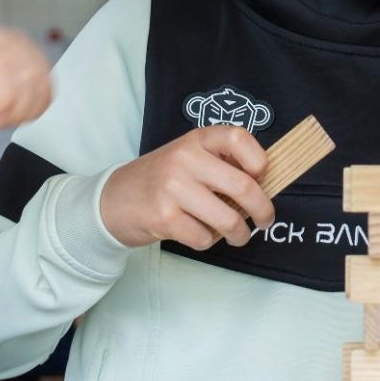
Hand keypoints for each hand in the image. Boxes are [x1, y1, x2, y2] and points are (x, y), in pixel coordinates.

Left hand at [0, 26, 53, 131]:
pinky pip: (48, 82)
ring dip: (30, 107)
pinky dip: (39, 103)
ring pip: (42, 76)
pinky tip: (18, 112)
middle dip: (17, 108)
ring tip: (6, 119)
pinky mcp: (29, 57)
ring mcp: (14, 45)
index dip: (4, 99)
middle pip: (25, 71)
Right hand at [99, 126, 272, 249]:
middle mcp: (185, 158)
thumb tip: (264, 186)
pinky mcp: (164, 216)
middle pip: (243, 186)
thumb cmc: (161, 180)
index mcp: (196, 140)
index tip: (262, 178)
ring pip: (228, 219)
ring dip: (240, 234)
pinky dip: (208, 242)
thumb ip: (221, 164)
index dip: (259, 161)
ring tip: (237, 236)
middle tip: (266, 220)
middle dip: (263, 210)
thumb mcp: (188, 158)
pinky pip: (204, 238)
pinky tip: (198, 233)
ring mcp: (173, 187)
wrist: (113, 199)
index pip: (238, 138)